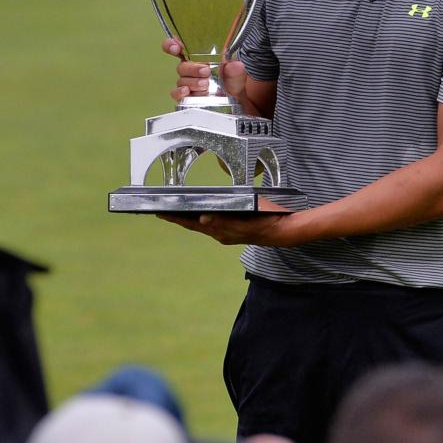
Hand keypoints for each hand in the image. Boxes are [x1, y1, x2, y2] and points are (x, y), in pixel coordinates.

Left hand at [157, 205, 296, 246]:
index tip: (159, 212)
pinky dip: (203, 216)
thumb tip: (203, 218)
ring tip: (176, 210)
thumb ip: (224, 222)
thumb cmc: (265, 224)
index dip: (175, 218)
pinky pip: (214, 222)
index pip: (192, 224)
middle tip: (162, 209)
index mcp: (221, 232)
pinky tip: (202, 211)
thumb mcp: (244, 223)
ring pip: (203, 224)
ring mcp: (228, 231)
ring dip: (189, 217)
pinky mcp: (235, 228)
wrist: (284, 231)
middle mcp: (222, 233)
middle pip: (194, 224)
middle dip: (178, 217)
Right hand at [162, 37, 247, 103]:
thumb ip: (235, 69)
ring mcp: (187, 82)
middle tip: (206, 71)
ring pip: (181, 80)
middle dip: (193, 68)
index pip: (180, 47)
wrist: (233, 97)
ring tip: (205, 84)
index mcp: (199, 57)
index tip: (176, 47)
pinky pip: (176, 93)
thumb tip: (235, 65)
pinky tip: (187, 92)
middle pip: (182, 66)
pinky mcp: (186, 96)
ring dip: (192, 82)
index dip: (172, 44)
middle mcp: (190, 69)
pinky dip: (180, 92)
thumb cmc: (230, 80)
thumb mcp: (235, 73)